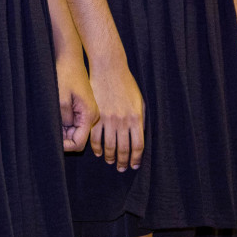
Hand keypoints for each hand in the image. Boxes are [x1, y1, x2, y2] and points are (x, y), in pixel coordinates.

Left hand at [55, 54, 97, 152]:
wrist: (70, 58)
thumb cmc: (65, 75)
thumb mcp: (61, 99)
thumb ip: (64, 120)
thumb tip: (63, 135)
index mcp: (89, 116)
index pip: (79, 143)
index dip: (65, 146)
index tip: (52, 140)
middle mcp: (92, 116)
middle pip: (77, 138)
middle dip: (63, 138)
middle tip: (49, 129)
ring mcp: (88, 112)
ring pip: (75, 131)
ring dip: (62, 130)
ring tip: (51, 120)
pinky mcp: (83, 108)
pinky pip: (74, 122)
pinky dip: (64, 123)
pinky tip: (55, 115)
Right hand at [88, 56, 143, 170]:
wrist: (110, 69)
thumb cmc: (126, 84)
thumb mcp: (140, 101)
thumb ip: (140, 119)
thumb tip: (139, 136)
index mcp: (136, 118)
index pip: (138, 146)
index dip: (136, 159)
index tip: (134, 165)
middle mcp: (123, 121)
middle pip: (124, 149)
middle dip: (123, 162)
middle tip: (121, 168)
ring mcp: (109, 119)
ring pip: (109, 146)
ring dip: (110, 157)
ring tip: (110, 161)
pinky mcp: (96, 116)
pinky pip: (95, 137)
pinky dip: (96, 148)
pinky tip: (98, 152)